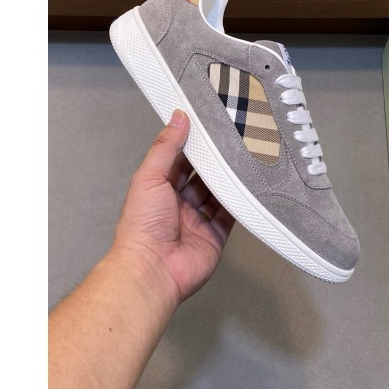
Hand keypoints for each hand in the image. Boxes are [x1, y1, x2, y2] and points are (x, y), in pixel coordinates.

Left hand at [113, 109, 234, 304]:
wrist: (153, 269)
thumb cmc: (142, 226)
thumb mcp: (150, 177)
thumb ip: (165, 147)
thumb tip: (177, 118)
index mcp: (160, 189)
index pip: (180, 160)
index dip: (193, 145)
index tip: (208, 128)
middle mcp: (178, 204)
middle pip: (202, 177)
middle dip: (215, 163)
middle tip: (232, 143)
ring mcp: (197, 220)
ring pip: (217, 194)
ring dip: (228, 181)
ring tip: (243, 161)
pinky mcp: (214, 236)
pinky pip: (230, 215)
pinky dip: (239, 203)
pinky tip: (247, 189)